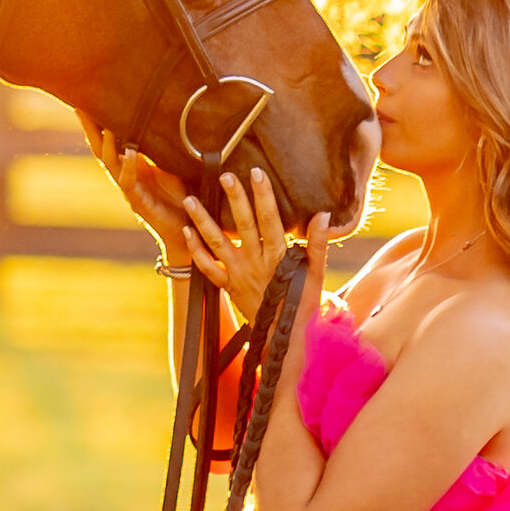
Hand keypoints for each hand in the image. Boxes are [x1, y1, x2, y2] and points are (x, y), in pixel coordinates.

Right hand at [76, 113, 201, 273]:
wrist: (188, 230)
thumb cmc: (181, 197)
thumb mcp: (172, 166)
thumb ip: (163, 147)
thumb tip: (168, 118)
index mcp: (132, 165)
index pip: (109, 140)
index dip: (98, 122)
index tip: (88, 100)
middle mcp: (125, 175)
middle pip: (100, 148)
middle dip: (90, 128)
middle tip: (80, 107)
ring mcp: (130, 189)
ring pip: (110, 163)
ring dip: (107, 143)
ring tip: (107, 124)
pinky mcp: (138, 203)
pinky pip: (129, 182)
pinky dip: (129, 166)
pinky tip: (130, 152)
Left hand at [177, 166, 329, 322]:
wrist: (286, 338)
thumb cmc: (304, 303)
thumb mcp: (317, 274)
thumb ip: (318, 243)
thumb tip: (322, 214)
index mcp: (278, 258)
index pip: (270, 220)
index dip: (263, 196)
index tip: (256, 172)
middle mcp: (256, 264)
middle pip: (243, 226)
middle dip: (234, 199)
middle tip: (224, 176)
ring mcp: (239, 275)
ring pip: (218, 244)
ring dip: (203, 221)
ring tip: (189, 200)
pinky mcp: (228, 286)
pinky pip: (208, 269)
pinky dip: (196, 251)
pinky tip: (187, 232)